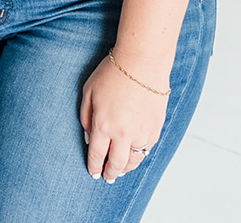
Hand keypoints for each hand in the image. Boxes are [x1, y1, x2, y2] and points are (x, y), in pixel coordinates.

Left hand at [80, 54, 168, 182]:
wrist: (142, 63)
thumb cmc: (113, 72)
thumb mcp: (89, 90)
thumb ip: (86, 116)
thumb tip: (89, 135)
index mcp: (103, 125)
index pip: (97, 155)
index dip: (94, 166)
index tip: (93, 173)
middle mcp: (123, 134)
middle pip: (116, 164)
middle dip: (110, 173)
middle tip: (107, 177)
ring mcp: (141, 134)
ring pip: (134, 161)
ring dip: (126, 168)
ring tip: (120, 170)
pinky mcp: (155, 129)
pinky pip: (146, 150)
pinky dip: (139, 156)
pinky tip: (134, 155)